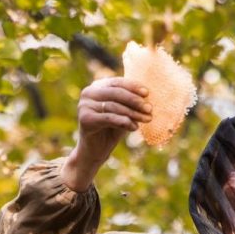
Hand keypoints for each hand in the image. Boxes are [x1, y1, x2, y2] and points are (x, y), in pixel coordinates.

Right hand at [62, 77, 151, 191]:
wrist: (96, 151)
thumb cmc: (111, 129)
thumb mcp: (124, 113)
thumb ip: (131, 103)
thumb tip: (147, 96)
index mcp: (97, 87)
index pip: (117, 83)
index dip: (132, 86)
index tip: (147, 93)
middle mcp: (88, 93)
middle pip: (116, 93)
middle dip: (135, 101)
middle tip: (150, 109)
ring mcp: (84, 105)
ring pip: (114, 106)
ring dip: (133, 113)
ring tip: (147, 119)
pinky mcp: (84, 118)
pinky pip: (109, 118)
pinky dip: (124, 122)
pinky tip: (134, 127)